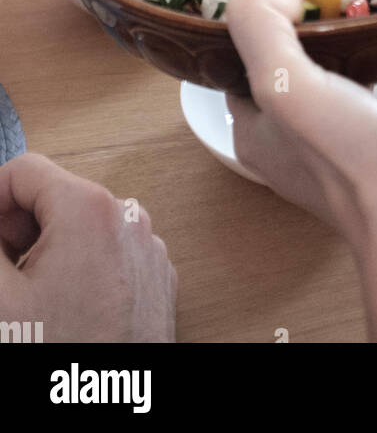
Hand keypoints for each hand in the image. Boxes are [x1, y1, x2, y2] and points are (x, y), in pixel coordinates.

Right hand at [0, 153, 175, 341]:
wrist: (112, 410)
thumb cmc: (61, 357)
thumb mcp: (0, 299)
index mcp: (89, 209)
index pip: (24, 170)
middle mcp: (128, 218)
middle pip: (55, 198)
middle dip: (16, 231)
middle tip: (3, 276)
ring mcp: (147, 249)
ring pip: (81, 228)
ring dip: (46, 253)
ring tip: (31, 301)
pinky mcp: (156, 279)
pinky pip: (108, 254)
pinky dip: (79, 270)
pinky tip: (62, 312)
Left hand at [226, 0, 376, 245]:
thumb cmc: (345, 152)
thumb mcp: (284, 84)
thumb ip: (263, 29)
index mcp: (258, 133)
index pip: (242, 68)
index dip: (257, 26)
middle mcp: (297, 142)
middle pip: (299, 69)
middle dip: (317, 26)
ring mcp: (348, 146)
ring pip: (351, 80)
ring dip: (365, 41)